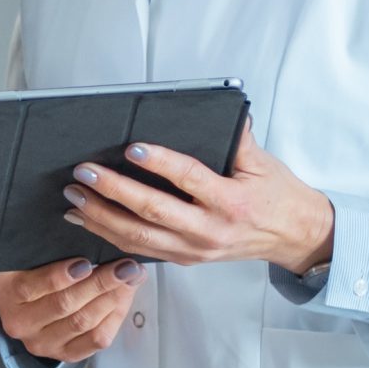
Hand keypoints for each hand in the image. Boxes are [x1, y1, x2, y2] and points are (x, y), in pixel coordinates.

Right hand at [0, 256, 143, 363]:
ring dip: (112, 298)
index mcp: (6, 295)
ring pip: (83, 323)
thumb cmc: (33, 273)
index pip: (31, 286)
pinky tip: (124, 298)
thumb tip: (95, 243)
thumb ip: (53, 252)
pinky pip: (95, 340)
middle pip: (63, 305)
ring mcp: (42, 343)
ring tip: (131, 278)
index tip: (85, 261)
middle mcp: (20, 324)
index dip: (60, 275)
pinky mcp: (64, 354)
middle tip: (124, 266)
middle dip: (98, 283)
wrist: (26, 307)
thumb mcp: (31, 259)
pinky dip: (114, 316)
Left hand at [63, 119, 332, 275]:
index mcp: (231, 202)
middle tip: (83, 173)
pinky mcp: (184, 259)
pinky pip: (140, 250)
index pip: (190, 179)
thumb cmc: (277, 197)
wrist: (294, 237)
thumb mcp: (263, 163)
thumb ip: (239, 137)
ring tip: (74, 197)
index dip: (160, 163)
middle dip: (113, 191)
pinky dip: (109, 235)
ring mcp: (194, 250)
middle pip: (153, 212)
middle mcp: (210, 230)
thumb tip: (223, 108)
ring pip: (138, 237)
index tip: (132, 148)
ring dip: (100, 217)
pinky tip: (86, 221)